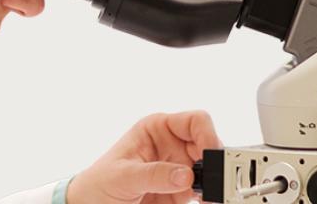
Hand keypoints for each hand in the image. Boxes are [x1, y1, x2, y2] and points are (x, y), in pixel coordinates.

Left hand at [67, 110, 222, 203]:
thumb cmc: (100, 182)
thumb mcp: (122, 175)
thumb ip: (152, 174)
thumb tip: (185, 175)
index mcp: (156, 128)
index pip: (194, 121)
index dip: (207, 134)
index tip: (209, 155)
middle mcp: (172, 146)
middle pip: (208, 146)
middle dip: (216, 161)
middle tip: (216, 180)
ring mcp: (179, 169)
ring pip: (211, 170)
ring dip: (216, 182)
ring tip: (211, 196)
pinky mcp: (181, 192)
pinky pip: (206, 192)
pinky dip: (212, 197)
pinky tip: (208, 202)